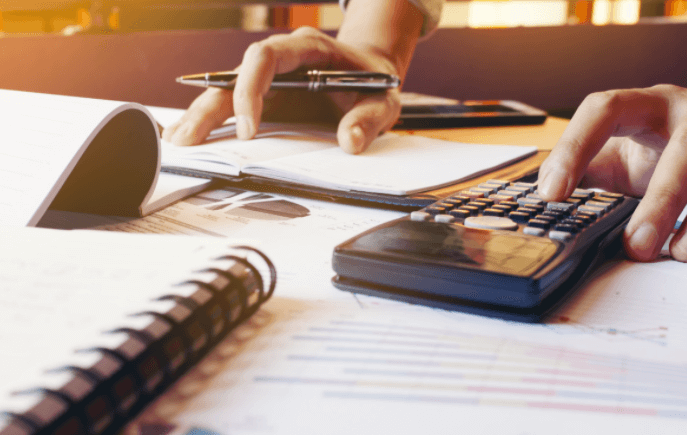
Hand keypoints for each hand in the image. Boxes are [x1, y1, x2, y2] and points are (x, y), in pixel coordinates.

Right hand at [162, 27, 402, 153]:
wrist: (371, 73)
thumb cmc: (373, 84)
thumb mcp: (382, 101)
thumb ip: (368, 120)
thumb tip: (349, 143)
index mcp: (306, 50)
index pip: (265, 57)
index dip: (250, 89)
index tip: (249, 130)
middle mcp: (280, 60)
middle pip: (233, 74)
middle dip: (209, 107)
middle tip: (188, 140)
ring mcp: (269, 79)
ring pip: (225, 90)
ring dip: (201, 115)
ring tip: (177, 142)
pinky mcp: (265, 97)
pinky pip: (232, 104)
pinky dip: (211, 120)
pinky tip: (190, 137)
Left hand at [538, 84, 686, 261]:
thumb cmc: (651, 150)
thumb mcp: (613, 156)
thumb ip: (582, 172)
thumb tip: (541, 203)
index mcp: (643, 105)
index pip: (603, 110)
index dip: (575, 148)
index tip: (552, 193)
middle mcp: (684, 114)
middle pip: (682, 153)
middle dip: (660, 202)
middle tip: (632, 245)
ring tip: (661, 253)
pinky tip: (682, 251)